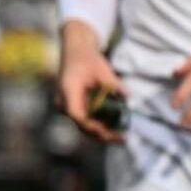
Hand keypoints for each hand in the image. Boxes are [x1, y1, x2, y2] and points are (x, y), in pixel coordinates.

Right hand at [57, 20, 126, 143]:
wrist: (74, 50)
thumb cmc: (87, 58)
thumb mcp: (103, 70)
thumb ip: (114, 85)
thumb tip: (127, 97)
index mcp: (67, 92)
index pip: (77, 115)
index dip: (92, 126)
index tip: (108, 131)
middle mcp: (63, 103)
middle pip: (81, 125)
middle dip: (101, 135)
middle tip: (121, 139)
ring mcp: (66, 106)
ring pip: (83, 126)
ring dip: (101, 133)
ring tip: (119, 138)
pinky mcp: (72, 106)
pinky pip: (85, 120)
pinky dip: (98, 125)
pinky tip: (113, 129)